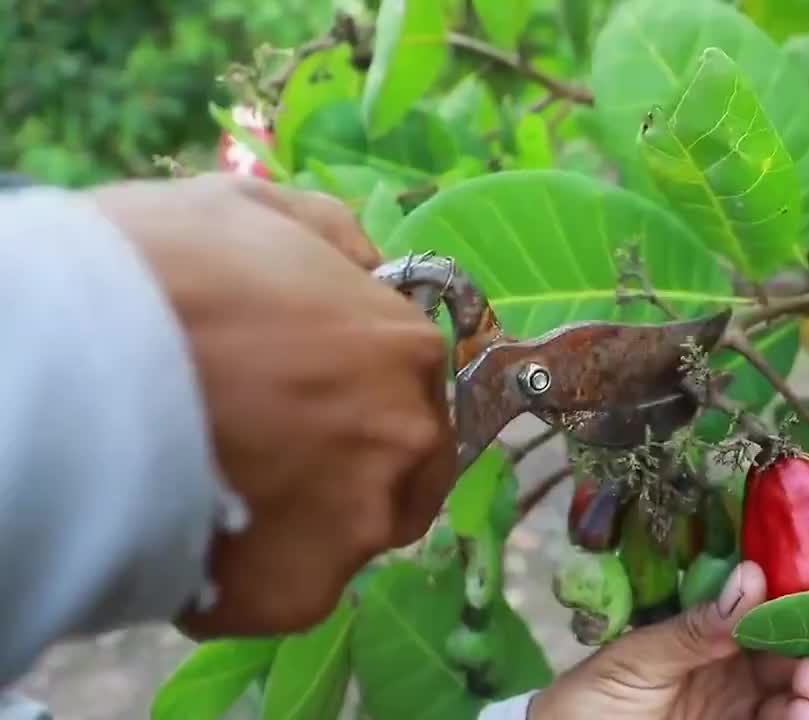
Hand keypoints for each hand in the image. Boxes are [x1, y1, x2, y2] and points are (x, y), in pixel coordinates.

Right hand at [91, 174, 456, 637]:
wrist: (69, 365)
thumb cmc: (159, 271)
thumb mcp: (253, 211)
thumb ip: (332, 240)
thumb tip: (366, 268)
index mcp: (404, 348)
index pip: (412, 383)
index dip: (358, 390)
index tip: (303, 396)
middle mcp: (406, 439)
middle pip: (407, 471)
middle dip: (357, 466)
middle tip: (275, 456)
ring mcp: (358, 523)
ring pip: (348, 535)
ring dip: (302, 523)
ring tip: (220, 496)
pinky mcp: (299, 593)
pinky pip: (284, 589)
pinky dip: (247, 574)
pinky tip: (194, 535)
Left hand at [530, 561, 808, 719]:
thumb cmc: (590, 700)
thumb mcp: (635, 658)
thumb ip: (694, 628)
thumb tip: (753, 577)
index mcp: (713, 634)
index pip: (770, 610)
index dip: (806, 604)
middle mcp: (737, 669)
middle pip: (800, 653)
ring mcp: (742, 709)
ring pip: (803, 695)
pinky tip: (802, 717)